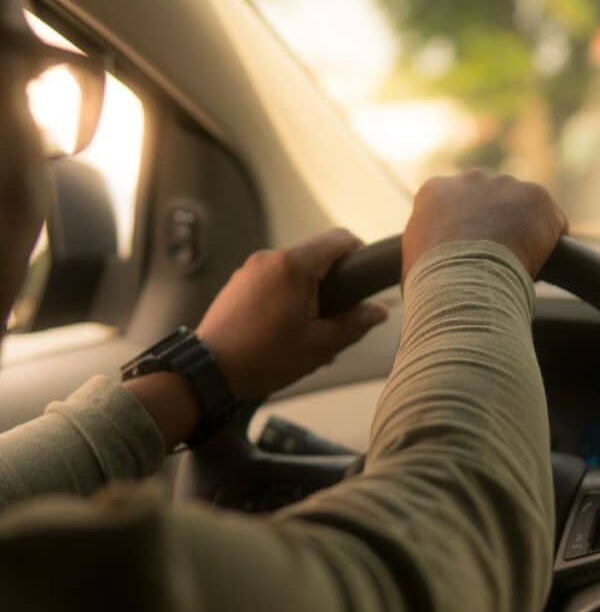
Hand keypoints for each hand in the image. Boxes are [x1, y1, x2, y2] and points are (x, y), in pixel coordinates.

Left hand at [197, 229, 388, 400]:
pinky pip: (273, 280)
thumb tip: (379, 311)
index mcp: (293, 266)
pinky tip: (284, 331)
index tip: (364, 278)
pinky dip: (286, 297)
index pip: (339, 239)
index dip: (359, 253)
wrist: (208, 371)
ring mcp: (250, 269)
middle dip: (332, 284)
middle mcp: (270, 258)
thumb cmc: (265, 358)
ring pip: (294, 271)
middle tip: (336, 319)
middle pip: (316, 256)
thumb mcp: (320, 345)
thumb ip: (355, 323)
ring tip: (308, 332)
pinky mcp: (238, 283)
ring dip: (308, 293)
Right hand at [403, 170, 567, 280]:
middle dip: (497, 223)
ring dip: (524, 230)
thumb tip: (431, 272)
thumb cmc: (433, 283)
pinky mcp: (536, 196)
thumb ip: (426, 252)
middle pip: (491, 199)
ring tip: (519, 264)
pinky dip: (551, 241)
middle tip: (498, 258)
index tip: (472, 253)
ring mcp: (505, 184)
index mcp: (435, 191)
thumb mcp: (414, 263)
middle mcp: (470, 178)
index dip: (467, 230)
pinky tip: (542, 262)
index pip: (456, 205)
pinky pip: (551, 220)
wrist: (463, 281)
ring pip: (522, 207)